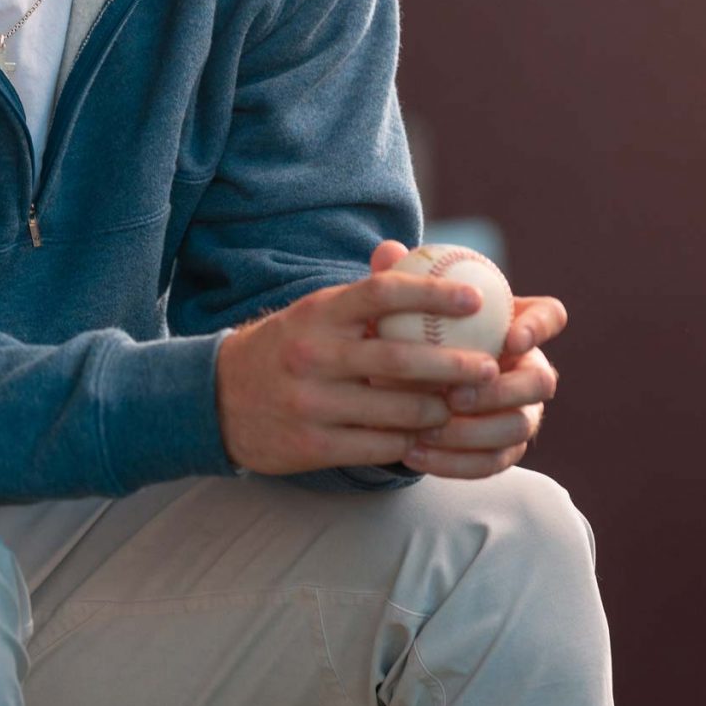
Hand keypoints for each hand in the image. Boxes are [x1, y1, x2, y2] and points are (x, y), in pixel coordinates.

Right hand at [214, 258, 504, 475]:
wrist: (216, 400)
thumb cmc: (285, 349)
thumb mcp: (314, 313)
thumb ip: (363, 295)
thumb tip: (415, 258)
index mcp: (318, 313)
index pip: (382, 293)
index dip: (433, 294)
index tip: (475, 298)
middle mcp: (313, 355)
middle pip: (399, 361)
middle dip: (454, 366)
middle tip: (489, 367)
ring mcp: (311, 403)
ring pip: (395, 412)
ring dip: (437, 411)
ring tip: (460, 406)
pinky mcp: (311, 445)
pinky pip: (378, 446)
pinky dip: (409, 442)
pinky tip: (425, 436)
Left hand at [367, 240, 564, 479]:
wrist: (397, 385)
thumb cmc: (406, 333)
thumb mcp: (397, 306)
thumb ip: (397, 281)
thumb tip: (387, 252)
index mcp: (518, 325)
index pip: (550, 316)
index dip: (538, 328)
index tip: (508, 338)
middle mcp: (529, 369)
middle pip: (543, 381)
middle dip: (505, 390)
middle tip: (456, 395)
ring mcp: (521, 412)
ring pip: (520, 427)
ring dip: (475, 431)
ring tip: (428, 428)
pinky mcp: (501, 450)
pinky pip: (491, 463)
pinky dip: (454, 462)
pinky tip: (413, 455)